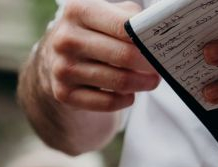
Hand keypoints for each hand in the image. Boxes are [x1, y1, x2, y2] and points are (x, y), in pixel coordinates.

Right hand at [39, 0, 159, 111]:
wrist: (57, 57)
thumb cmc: (93, 33)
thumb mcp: (108, 15)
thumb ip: (131, 18)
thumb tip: (157, 29)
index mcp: (79, 11)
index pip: (124, 26)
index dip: (147, 40)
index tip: (160, 48)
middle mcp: (66, 39)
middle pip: (124, 56)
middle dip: (149, 65)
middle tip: (160, 68)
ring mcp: (62, 68)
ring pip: (119, 82)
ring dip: (141, 84)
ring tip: (150, 81)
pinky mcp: (63, 93)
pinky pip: (107, 103)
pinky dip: (125, 100)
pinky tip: (129, 94)